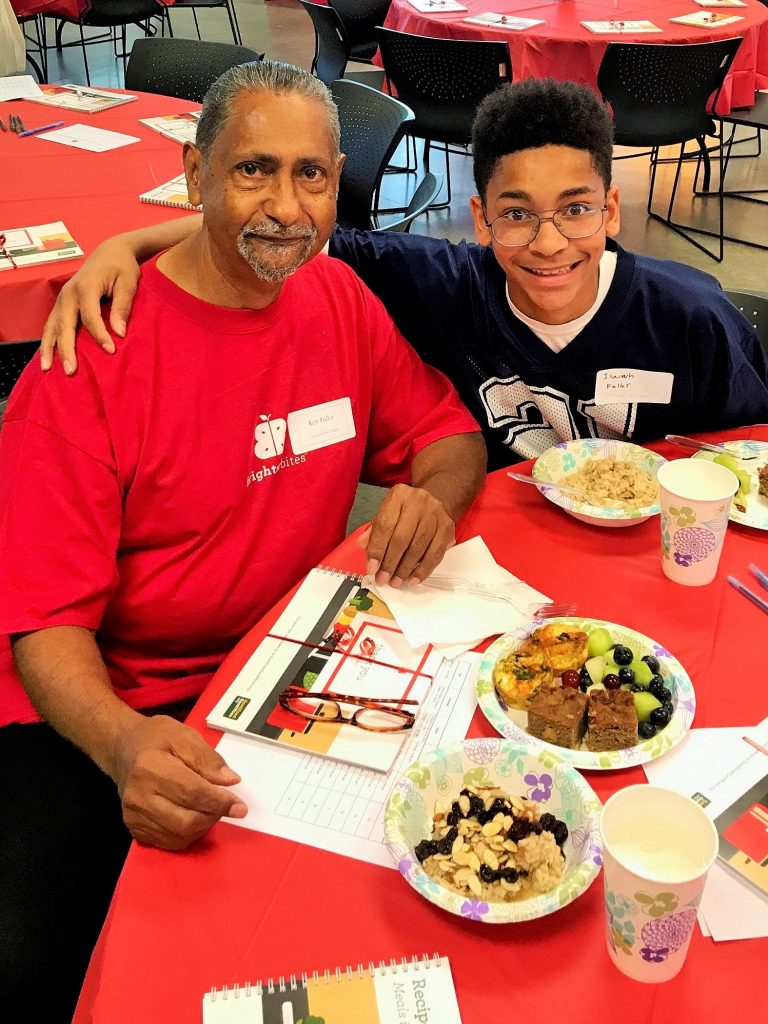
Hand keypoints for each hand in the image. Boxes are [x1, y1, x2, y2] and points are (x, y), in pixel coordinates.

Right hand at [40, 237, 140, 374]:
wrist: (110, 252)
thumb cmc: (122, 267)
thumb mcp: (128, 283)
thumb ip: (122, 307)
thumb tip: (120, 333)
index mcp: (86, 286)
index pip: (90, 316)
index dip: (100, 335)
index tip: (111, 351)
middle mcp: (69, 293)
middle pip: (65, 325)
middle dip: (66, 349)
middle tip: (71, 370)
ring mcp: (63, 298)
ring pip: (52, 326)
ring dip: (49, 348)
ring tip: (48, 369)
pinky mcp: (62, 303)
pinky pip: (51, 324)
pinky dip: (48, 341)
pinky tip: (47, 357)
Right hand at [110, 715, 247, 850]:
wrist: (122, 749)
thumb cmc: (155, 739)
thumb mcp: (184, 736)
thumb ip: (208, 759)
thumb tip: (230, 781)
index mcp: (150, 767)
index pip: (193, 792)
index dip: (220, 802)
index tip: (240, 806)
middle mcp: (138, 796)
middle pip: (186, 820)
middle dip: (214, 815)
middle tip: (228, 805)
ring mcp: (133, 816)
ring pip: (180, 835)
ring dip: (204, 825)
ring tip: (210, 807)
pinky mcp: (134, 829)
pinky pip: (170, 842)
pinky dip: (190, 833)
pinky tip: (195, 816)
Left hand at [359, 483, 454, 587]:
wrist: (433, 501)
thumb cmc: (404, 511)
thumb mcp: (386, 514)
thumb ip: (374, 530)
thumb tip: (363, 545)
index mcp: (398, 495)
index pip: (384, 525)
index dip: (377, 549)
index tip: (371, 568)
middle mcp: (418, 501)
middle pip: (402, 538)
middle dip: (390, 563)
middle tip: (383, 579)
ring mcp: (435, 513)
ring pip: (418, 548)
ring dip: (405, 569)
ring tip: (396, 582)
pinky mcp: (447, 527)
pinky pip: (435, 554)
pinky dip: (423, 570)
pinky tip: (413, 579)